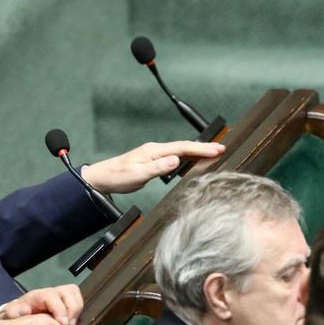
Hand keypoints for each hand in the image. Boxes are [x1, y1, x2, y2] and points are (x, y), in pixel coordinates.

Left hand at [0, 284, 82, 324]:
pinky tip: (73, 320)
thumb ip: (13, 312)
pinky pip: (78, 299)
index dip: (60, 309)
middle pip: (68, 291)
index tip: (63, 323)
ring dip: (77, 309)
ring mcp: (60, 295)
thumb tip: (24, 311)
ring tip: (71, 323)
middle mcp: (51, 292)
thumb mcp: (11, 314)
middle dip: (72, 309)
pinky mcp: (67, 300)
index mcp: (38, 295)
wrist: (20, 312)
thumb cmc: (18, 313)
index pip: (53, 297)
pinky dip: (79, 309)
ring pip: (75, 293)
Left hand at [82, 141, 225, 193]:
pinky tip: (192, 160)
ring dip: (197, 151)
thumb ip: (157, 167)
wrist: (101, 178)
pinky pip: (175, 156)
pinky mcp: (153, 161)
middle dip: (204, 148)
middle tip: (222, 149)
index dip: (201, 149)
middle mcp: (156, 150)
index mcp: (154, 151)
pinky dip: (187, 157)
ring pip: (181, 151)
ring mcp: (154, 154)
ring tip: (213, 153)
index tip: (217, 149)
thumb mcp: (137, 175)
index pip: (182, 148)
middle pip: (184, 146)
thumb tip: (176, 160)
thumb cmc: (117, 177)